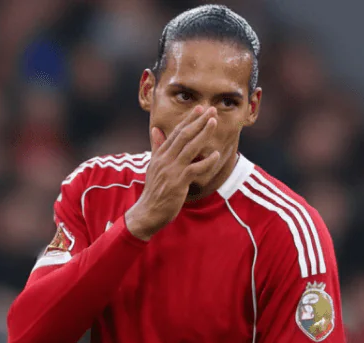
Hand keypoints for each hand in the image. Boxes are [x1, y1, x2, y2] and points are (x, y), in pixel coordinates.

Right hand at [125, 105, 221, 240]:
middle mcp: (165, 160)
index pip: (175, 133)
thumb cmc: (154, 190)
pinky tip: (216, 155)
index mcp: (159, 155)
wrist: (148, 212)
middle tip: (211, 110)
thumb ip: (157, 147)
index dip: (188, 120)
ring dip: (203, 134)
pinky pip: (195, 168)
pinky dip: (206, 161)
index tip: (198, 109)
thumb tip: (156, 129)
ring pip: (190, 148)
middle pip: (183, 136)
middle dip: (198, 121)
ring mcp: (171, 170)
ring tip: (214, 123)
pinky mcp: (178, 182)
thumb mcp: (153, 165)